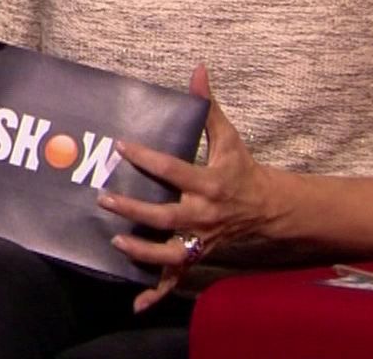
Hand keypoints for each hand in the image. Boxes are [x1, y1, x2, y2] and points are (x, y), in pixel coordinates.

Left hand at [98, 65, 278, 312]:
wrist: (267, 208)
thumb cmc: (241, 169)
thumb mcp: (228, 137)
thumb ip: (208, 106)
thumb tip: (198, 70)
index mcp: (209, 183)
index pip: (173, 170)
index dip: (147, 158)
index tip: (121, 145)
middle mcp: (203, 215)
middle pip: (166, 216)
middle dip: (135, 210)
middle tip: (105, 197)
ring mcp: (200, 239)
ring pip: (170, 254)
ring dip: (143, 251)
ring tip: (116, 241)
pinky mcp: (197, 255)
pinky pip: (175, 279)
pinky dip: (156, 294)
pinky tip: (136, 303)